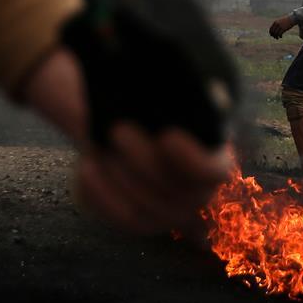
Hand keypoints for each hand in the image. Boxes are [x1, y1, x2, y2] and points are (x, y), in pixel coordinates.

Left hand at [22, 48, 231, 233]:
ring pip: (145, 210)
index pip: (214, 171)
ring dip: (119, 175)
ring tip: (100, 140)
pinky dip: (101, 194)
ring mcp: (169, 211)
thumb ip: (190, 87)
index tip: (167, 135)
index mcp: (215, 152)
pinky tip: (87, 165)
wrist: (126, 113)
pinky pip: (120, 219)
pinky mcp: (140, 220)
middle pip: (176, 194)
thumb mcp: (173, 82)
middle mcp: (198, 190)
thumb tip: (207, 92)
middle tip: (118, 129)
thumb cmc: (156, 94)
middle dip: (143, 162)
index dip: (192, 160)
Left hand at [269, 15, 295, 38]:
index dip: (270, 33)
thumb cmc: (287, 20)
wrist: (292, 18)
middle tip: (275, 37)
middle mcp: (277, 24)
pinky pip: (279, 34)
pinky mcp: (283, 28)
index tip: (272, 35)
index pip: (271, 29)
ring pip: (276, 33)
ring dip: (276, 37)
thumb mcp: (281, 21)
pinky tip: (281, 37)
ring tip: (278, 38)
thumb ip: (277, 24)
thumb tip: (274, 30)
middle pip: (273, 32)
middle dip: (273, 35)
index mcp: (275, 22)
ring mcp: (280, 26)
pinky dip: (280, 36)